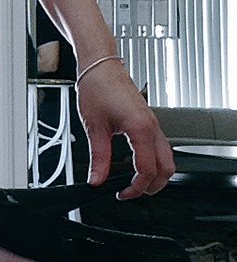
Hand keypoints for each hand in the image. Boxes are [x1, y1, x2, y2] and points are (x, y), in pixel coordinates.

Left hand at [76, 62, 174, 198]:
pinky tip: (137, 164)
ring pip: (167, 158)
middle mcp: (152, 126)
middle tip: (131, 193)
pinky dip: (154, 161)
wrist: (100, 66)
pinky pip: (160, 146)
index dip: (136, 188)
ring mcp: (153, 123)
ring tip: (135, 183)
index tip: (123, 194)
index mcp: (140, 128)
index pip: (147, 170)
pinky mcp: (149, 121)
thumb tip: (97, 179)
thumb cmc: (97, 87)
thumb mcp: (94, 127)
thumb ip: (99, 157)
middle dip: (153, 186)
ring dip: (156, 174)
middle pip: (167, 168)